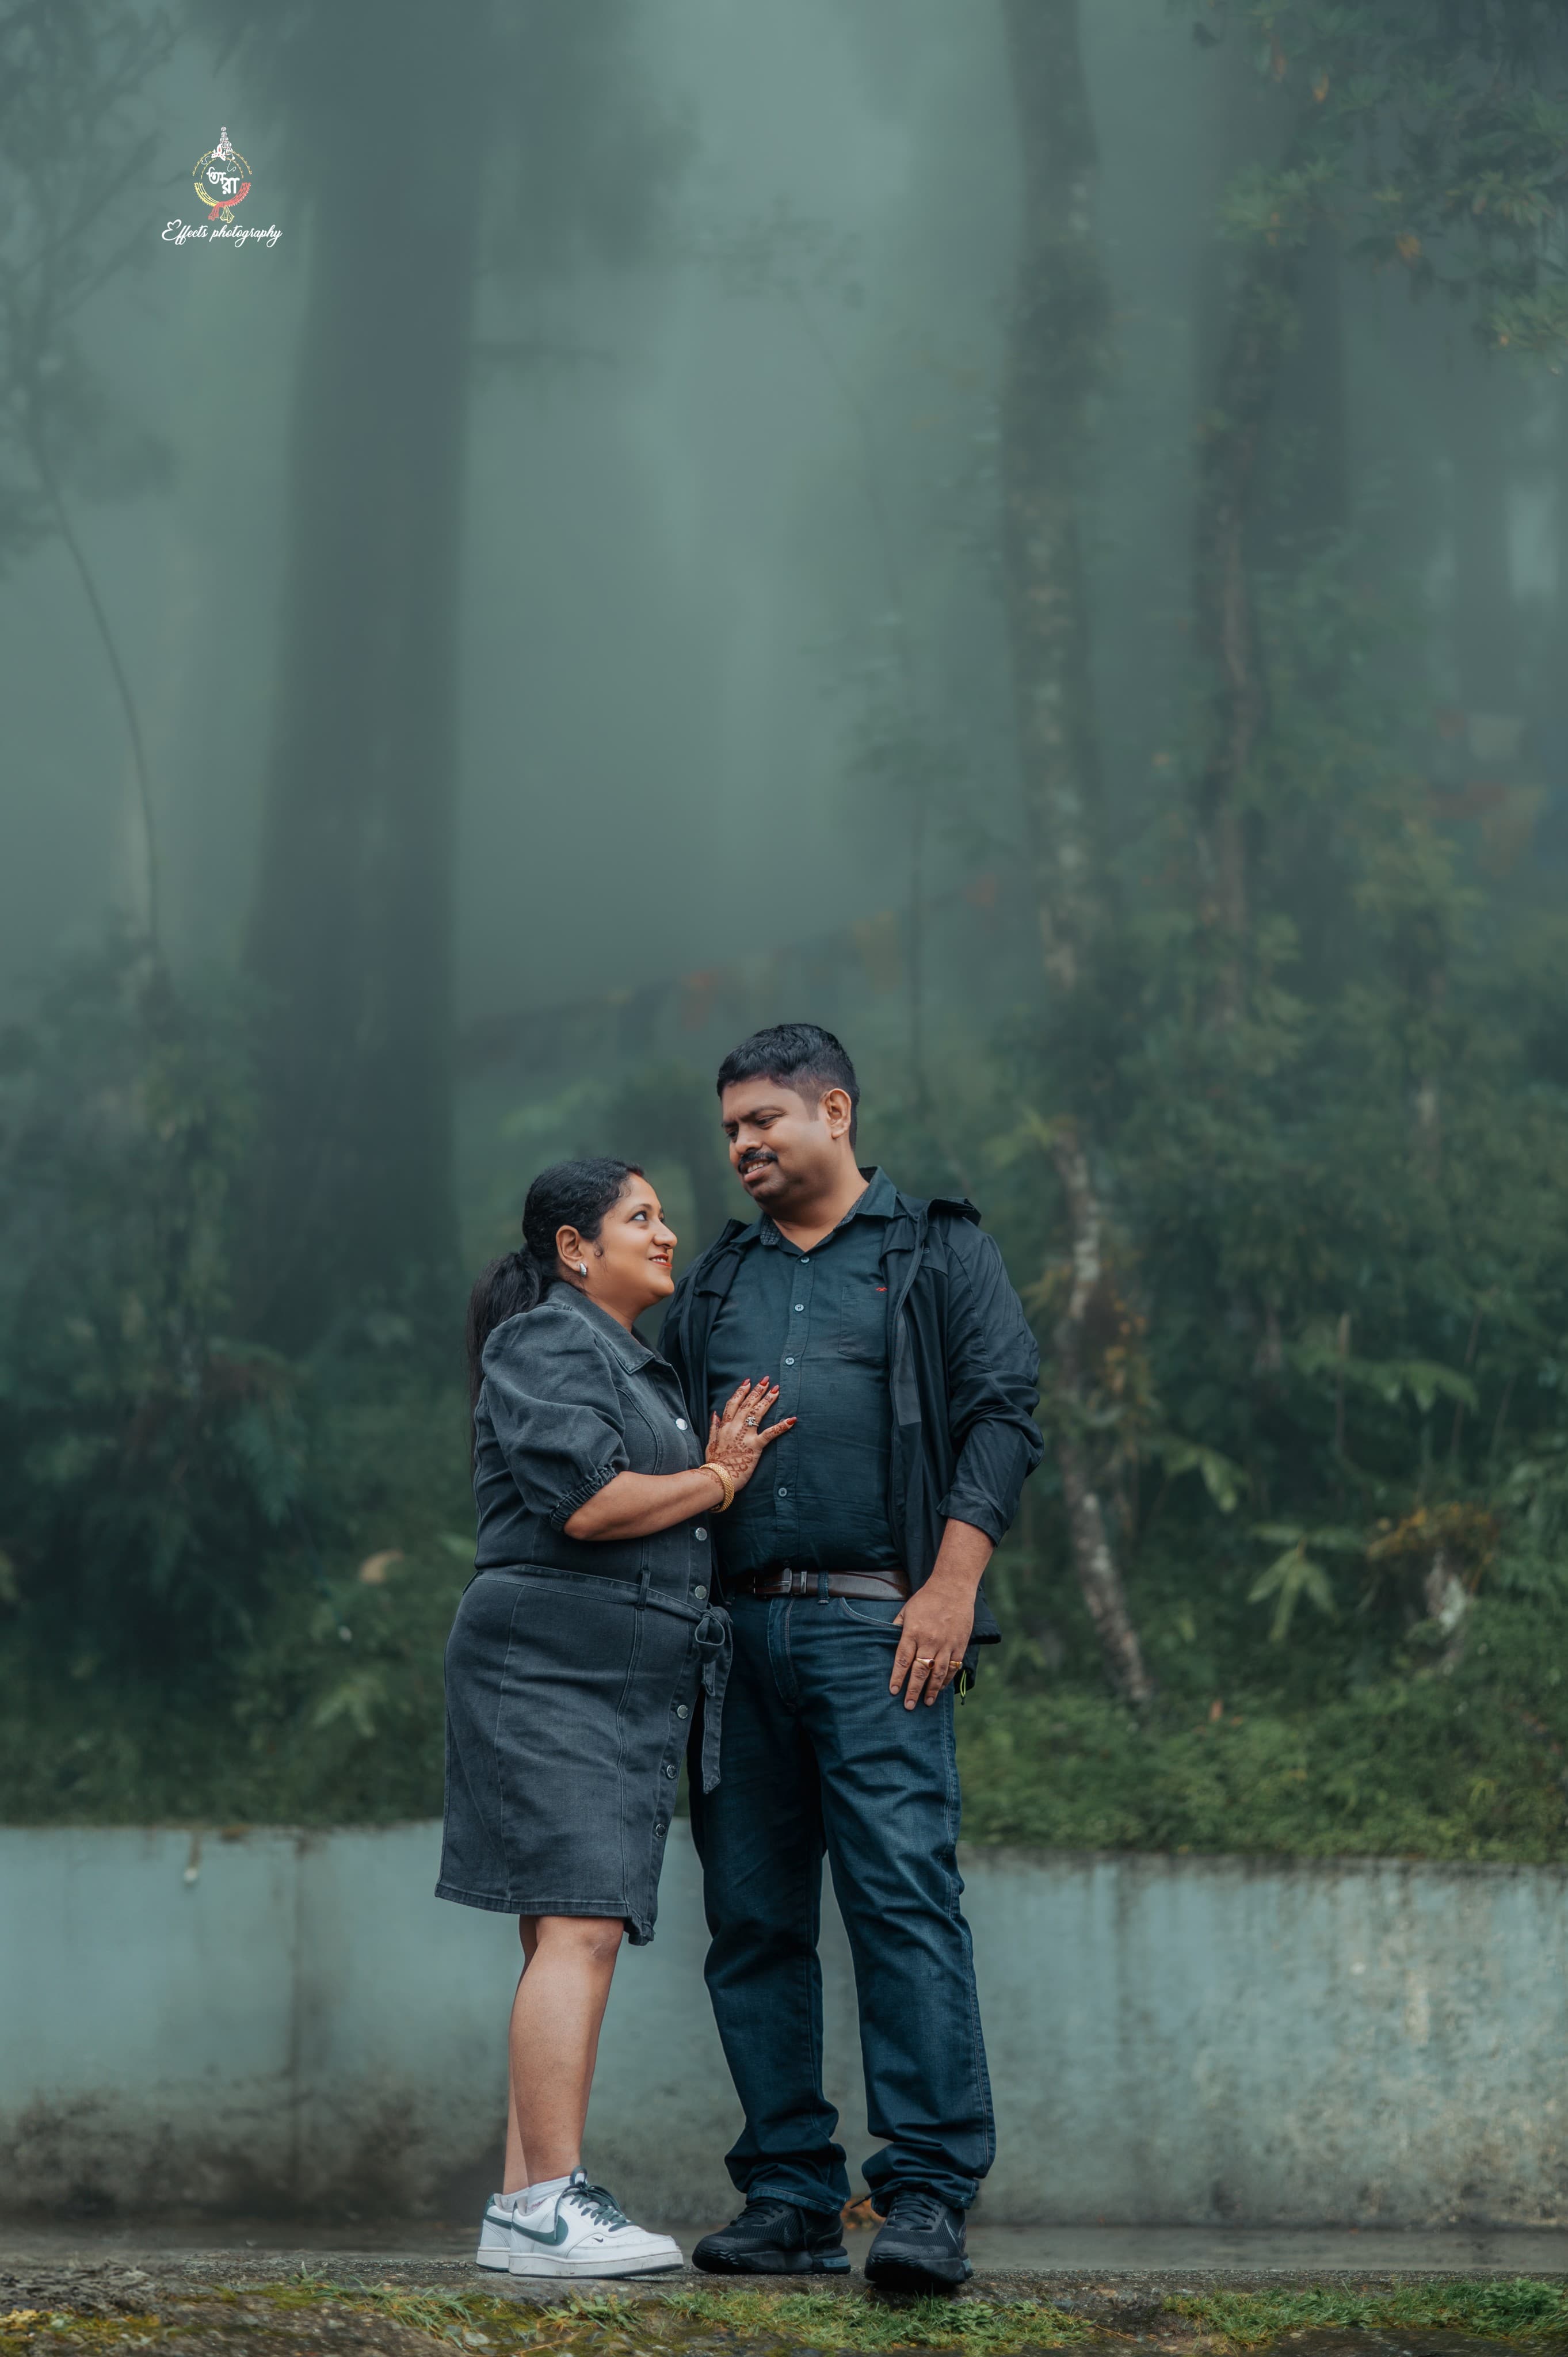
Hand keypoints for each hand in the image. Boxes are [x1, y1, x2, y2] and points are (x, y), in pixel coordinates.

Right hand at [707, 1377, 794, 1495]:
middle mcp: (735, 1427)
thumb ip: (714, 1427)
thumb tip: (715, 1414)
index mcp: (725, 1426)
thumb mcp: (710, 1443)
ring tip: (777, 1390)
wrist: (717, 1478)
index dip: (741, 1391)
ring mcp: (745, 1435)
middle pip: (747, 1404)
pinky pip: (770, 1433)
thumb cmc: (714, 1463)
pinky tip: (792, 1419)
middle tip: (766, 1380)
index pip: (733, 1404)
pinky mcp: (755, 1446)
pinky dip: (781, 1426)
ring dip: (768, 1400)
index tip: (748, 1382)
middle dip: (757, 1391)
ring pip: (757, 1413)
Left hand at [890, 1571, 973, 1708]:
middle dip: (913, 1690)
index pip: (903, 1660)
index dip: (897, 1677)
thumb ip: (898, 1627)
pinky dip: (947, 1680)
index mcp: (913, 1632)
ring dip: (931, 1690)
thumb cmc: (927, 1598)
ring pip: (938, 1673)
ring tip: (926, 1702)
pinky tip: (941, 1688)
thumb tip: (887, 1641)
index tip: (893, 1691)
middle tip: (908, 1705)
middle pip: (920, 1671)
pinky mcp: (960, 1645)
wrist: (953, 1587)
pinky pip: (953, 1667)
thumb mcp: (907, 1610)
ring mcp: (946, 1644)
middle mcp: (930, 1641)